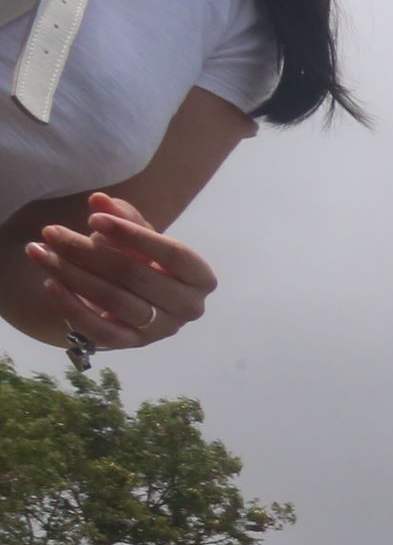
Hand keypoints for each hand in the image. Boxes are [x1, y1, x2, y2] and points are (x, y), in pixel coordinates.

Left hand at [23, 195, 215, 351]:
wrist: (135, 297)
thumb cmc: (143, 260)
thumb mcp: (139, 235)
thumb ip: (124, 217)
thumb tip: (99, 201)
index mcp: (200, 278)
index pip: (173, 254)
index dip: (133, 234)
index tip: (92, 217)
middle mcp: (188, 307)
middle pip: (136, 276)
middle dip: (88, 251)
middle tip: (51, 232)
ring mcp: (160, 330)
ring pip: (115, 300)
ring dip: (72, 274)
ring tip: (39, 251)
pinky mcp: (132, 344)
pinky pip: (100, 330)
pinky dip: (72, 306)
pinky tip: (49, 283)